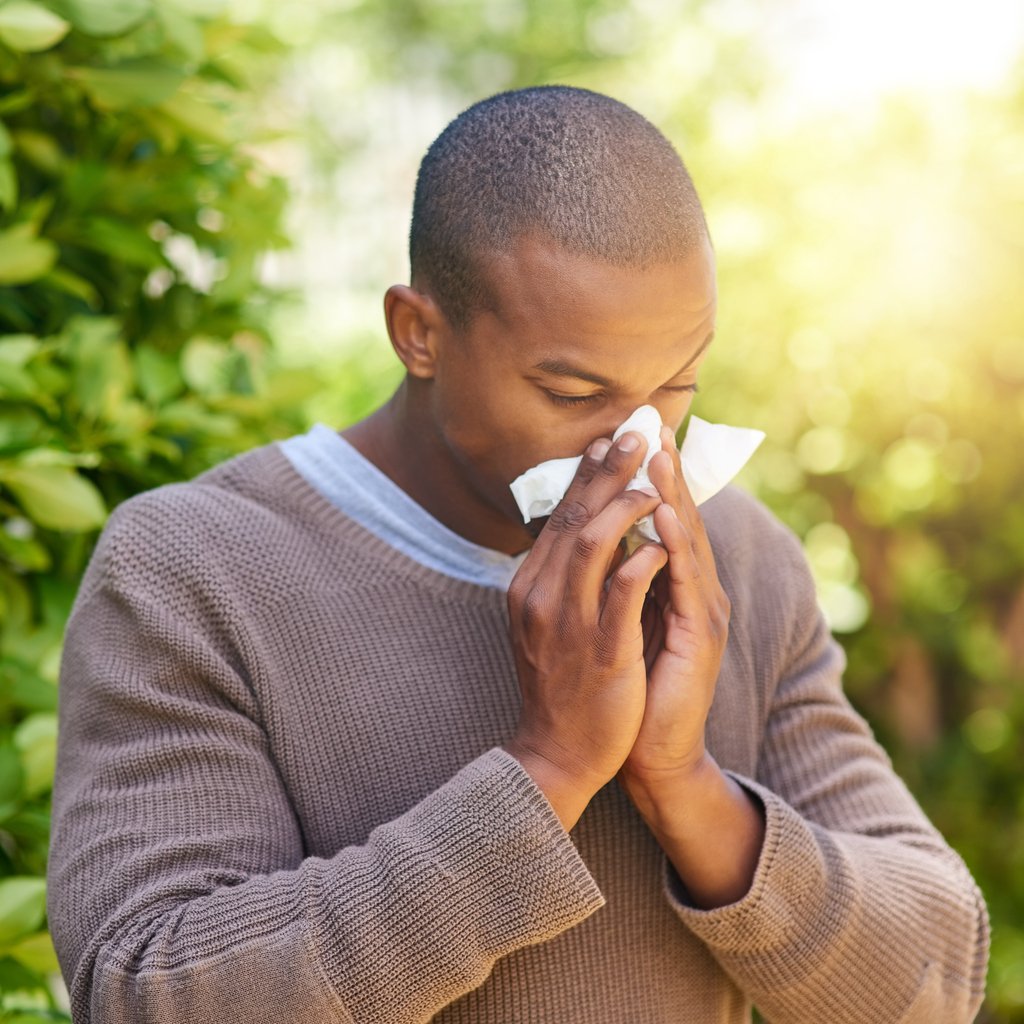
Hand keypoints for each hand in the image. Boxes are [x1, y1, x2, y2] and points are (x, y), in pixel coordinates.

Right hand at [504, 431, 666, 830]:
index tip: (607, 441)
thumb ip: (561, 577)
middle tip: (636, 434)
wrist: (556, 751)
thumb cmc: (561, 683)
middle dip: (608, 472)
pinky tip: (663, 541)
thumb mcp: (547, 621)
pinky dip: (642, 561)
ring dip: (626, 505)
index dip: (586, 475)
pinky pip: (620, 594)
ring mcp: (567, 622)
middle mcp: (541, 595)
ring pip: (592, 543)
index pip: (558, 517)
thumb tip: (585, 531)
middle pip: (574, 517)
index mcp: (529, 585)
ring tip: (654, 480)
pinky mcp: (599, 649)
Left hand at [619, 425, 730, 806]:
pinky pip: (686, 583)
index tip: (634, 432)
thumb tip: (596, 533)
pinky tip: (663, 517)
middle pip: (680, 516)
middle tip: (653, 422)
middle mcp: (694, 588)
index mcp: (673, 582)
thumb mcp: (620, 618)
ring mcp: (703, 610)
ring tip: (658, 453)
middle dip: (666, 469)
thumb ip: (618, 576)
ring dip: (673, 493)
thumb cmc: (632, 682)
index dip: (650, 475)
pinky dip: (675, 546)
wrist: (650, 749)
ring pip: (687, 541)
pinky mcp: (702, 636)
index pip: (661, 516)